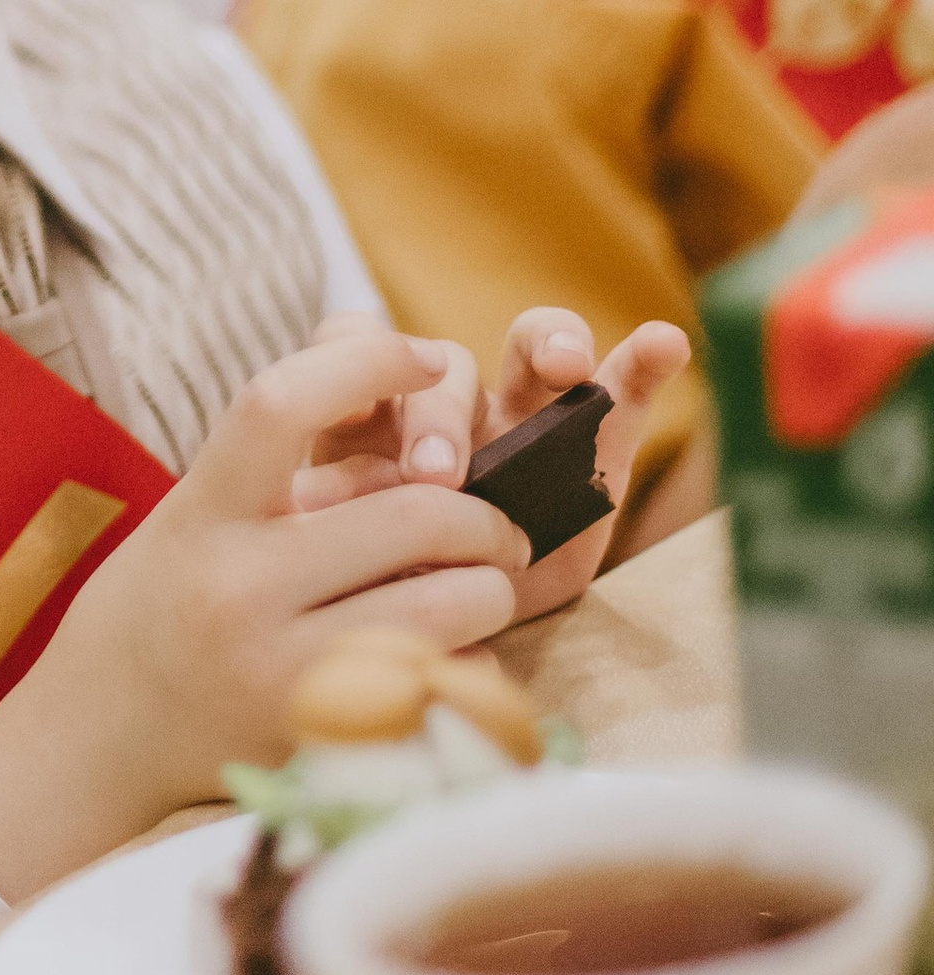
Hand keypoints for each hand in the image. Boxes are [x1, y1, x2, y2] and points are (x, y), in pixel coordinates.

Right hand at [0, 321, 534, 903]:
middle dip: (481, 512)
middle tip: (488, 525)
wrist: (95, 740)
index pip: (282, 404)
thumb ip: (281, 470)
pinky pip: (450, 681)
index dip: (371, 361)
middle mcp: (238, 589)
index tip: (425, 360)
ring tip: (473, 588)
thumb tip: (410, 414)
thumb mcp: (191, 517)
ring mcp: (286, 672)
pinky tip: (439, 658)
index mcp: (200, 516)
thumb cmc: (156, 609)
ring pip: (458, 599)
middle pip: (418, 509)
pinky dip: (468, 661)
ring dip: (488, 586)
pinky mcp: (331, 739)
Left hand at [299, 306, 692, 622]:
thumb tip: (311, 522)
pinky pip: (621, 393)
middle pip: (443, 366)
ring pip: (532, 351)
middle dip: (438, 413)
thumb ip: (337, 536)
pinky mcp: (596, 444)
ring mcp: (525, 420)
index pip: (356, 345)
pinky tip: (663, 343)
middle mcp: (448, 409)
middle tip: (435, 478)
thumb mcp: (341, 570)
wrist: (451, 631)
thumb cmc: (374, 596)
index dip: (359, 359)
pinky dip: (642, 364)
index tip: (351, 405)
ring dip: (549, 348)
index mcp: (373, 422)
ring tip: (566, 370)